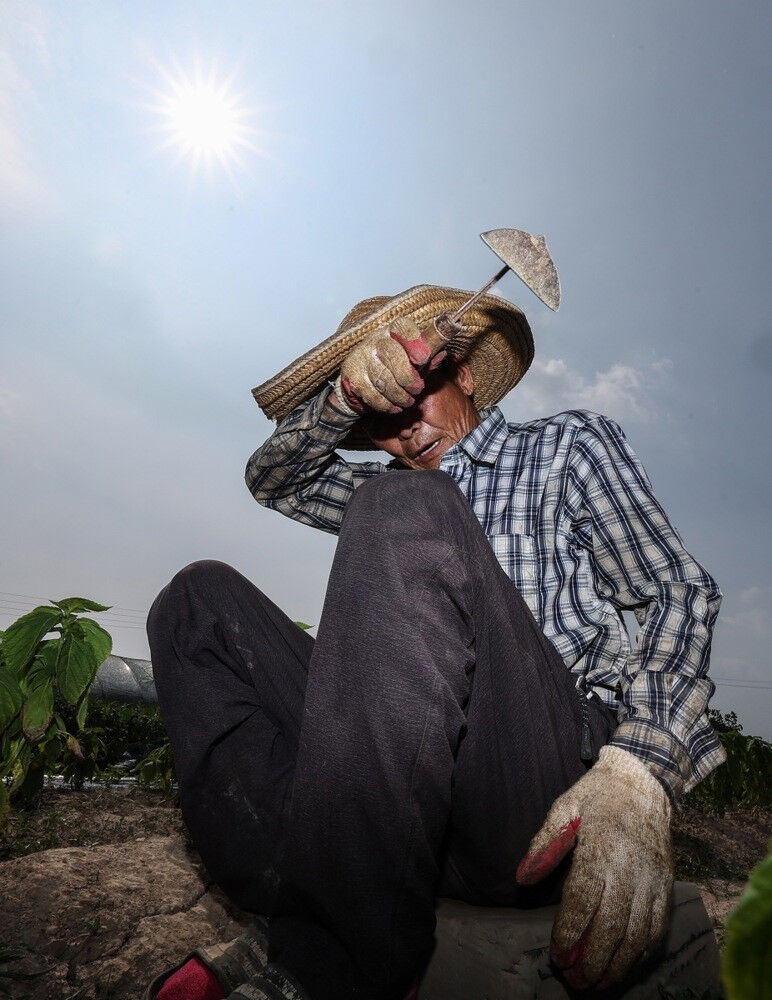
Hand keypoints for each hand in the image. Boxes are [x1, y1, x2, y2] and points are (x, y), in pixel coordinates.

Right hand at [334, 317, 446, 414]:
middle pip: (392, 354)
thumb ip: (428, 360)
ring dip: (398, 395)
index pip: (402, 326)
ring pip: (382, 378)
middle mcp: (375, 340)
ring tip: (407, 402)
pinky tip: (392, 407)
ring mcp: (361, 356)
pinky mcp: (351, 375)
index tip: (423, 358)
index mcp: (393, 331)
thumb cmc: (393, 369)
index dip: (414, 341)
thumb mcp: (413, 363)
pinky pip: (371, 393)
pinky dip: (384, 404)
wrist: (361, 381)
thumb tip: (442, 355)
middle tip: (417, 390)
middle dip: (408, 377)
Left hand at [516, 745, 673, 989]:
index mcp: (602, 848)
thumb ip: (545, 844)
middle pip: (613, 925)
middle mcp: (631, 868)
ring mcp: (653, 879)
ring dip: (619, 964)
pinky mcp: (667, 884)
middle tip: (575, 981)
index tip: (558, 956)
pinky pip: (658, 927)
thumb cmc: (597, 795)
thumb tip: (523, 878)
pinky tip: (625, 965)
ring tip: (598, 984)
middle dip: (593, 959)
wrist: (644, 780)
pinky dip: (642, 953)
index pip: (584, 899)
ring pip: (639, 934)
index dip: (570, 932)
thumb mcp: (564, 807)